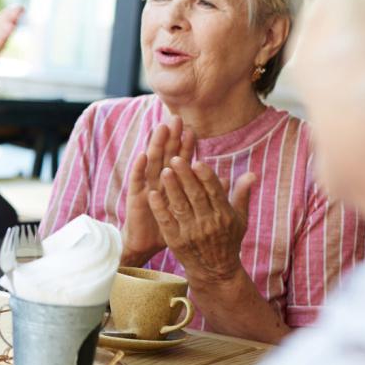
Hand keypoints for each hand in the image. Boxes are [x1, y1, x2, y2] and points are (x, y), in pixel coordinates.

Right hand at [122, 117, 193, 262]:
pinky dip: (138, 168)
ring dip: (155, 146)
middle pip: (166, 156)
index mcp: (173, 183)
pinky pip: (137, 181)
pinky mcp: (136, 198)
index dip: (186, 146)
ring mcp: (146, 187)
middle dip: (171, 138)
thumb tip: (229, 179)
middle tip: (176, 120)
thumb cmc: (171, 227)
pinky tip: (142, 155)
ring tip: (160, 129)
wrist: (147, 245)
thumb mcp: (191, 209)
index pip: (181, 160)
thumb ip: (207, 192)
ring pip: (152, 163)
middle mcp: (159, 181)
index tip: (192, 130)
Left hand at [148, 157, 254, 284]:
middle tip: (175, 159)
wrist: (215, 271)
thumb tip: (252, 174)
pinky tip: (152, 194)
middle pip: (196, 196)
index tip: (197, 161)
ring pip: (180, 206)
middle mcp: (208, 223)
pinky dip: (159, 208)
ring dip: (172, 188)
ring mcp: (191, 233)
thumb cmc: (228, 240)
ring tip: (164, 170)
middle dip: (185, 177)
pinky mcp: (176, 241)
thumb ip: (242, 195)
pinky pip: (166, 222)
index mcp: (224, 215)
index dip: (206, 177)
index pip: (215, 192)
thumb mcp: (240, 220)